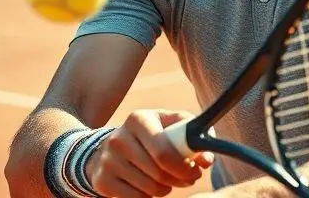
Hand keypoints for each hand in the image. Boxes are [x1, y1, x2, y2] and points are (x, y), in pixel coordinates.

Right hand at [86, 109, 214, 196]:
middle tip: (188, 179)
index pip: (164, 151)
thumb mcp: (171, 125)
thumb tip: (207, 159)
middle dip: (179, 179)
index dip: (185, 167)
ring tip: (168, 180)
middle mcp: (119, 138)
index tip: (196, 172)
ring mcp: (107, 161)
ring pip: (150, 188)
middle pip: (159, 173)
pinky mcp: (102, 181)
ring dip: (166, 189)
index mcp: (138, 119)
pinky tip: (150, 184)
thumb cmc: (153, 134)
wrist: (112, 146)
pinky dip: (149, 196)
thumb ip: (192, 135)